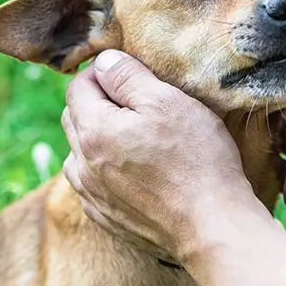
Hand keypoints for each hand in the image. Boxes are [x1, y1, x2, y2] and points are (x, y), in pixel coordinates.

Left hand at [61, 50, 253, 260]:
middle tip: (136, 99)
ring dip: (97, 137)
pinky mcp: (108, 217)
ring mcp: (94, 195)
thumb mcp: (167, 102)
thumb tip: (103, 61)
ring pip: (79, 153)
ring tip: (133, 134)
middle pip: (74, 118)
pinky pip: (92, 184)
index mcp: (93, 131)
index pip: (78, 87)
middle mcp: (83, 165)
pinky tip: (133, 168)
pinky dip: (104, 169)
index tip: (130, 72)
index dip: (103, 72)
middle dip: (97, 101)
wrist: (212, 224)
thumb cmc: (196, 158)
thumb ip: (128, 76)